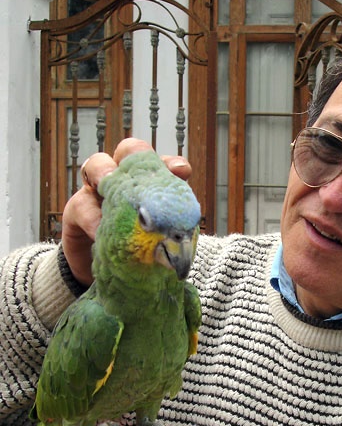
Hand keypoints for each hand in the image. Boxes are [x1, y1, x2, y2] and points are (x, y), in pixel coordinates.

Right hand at [61, 138, 192, 285]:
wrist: (109, 274)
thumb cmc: (138, 252)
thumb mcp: (155, 240)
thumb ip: (166, 230)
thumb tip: (179, 234)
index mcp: (149, 185)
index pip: (162, 165)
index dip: (171, 163)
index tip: (181, 171)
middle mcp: (124, 180)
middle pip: (129, 151)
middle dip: (135, 154)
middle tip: (140, 171)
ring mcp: (98, 190)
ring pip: (96, 164)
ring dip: (103, 171)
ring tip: (108, 185)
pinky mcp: (77, 209)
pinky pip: (82, 205)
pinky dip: (92, 217)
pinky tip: (99, 231)